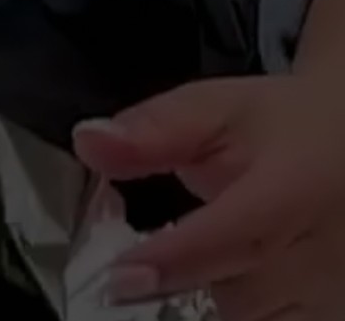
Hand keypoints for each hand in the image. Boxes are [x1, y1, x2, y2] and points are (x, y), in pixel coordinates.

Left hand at [73, 74, 344, 319]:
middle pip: (242, 295)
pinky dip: (242, 316)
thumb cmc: (288, 129)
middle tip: (129, 276)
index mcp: (299, 189)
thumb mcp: (221, 109)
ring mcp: (338, 291)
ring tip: (175, 274)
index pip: (236, 235)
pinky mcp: (336, 313)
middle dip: (183, 284)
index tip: (120, 274)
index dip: (175, 259)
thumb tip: (89, 141)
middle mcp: (328, 251)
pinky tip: (215, 290)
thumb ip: (154, 129)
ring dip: (212, 308)